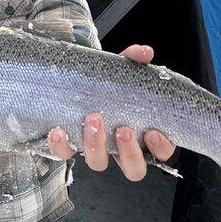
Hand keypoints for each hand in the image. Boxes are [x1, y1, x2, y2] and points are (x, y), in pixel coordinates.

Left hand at [46, 44, 175, 181]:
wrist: (74, 82)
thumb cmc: (107, 85)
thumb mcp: (122, 71)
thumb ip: (133, 60)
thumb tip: (144, 52)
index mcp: (142, 135)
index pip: (161, 152)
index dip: (160, 147)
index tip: (153, 132)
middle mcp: (120, 149)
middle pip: (134, 169)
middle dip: (129, 152)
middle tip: (122, 130)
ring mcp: (95, 150)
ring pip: (99, 163)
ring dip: (96, 145)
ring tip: (94, 119)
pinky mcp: (70, 148)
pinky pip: (65, 154)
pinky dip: (61, 145)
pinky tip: (59, 130)